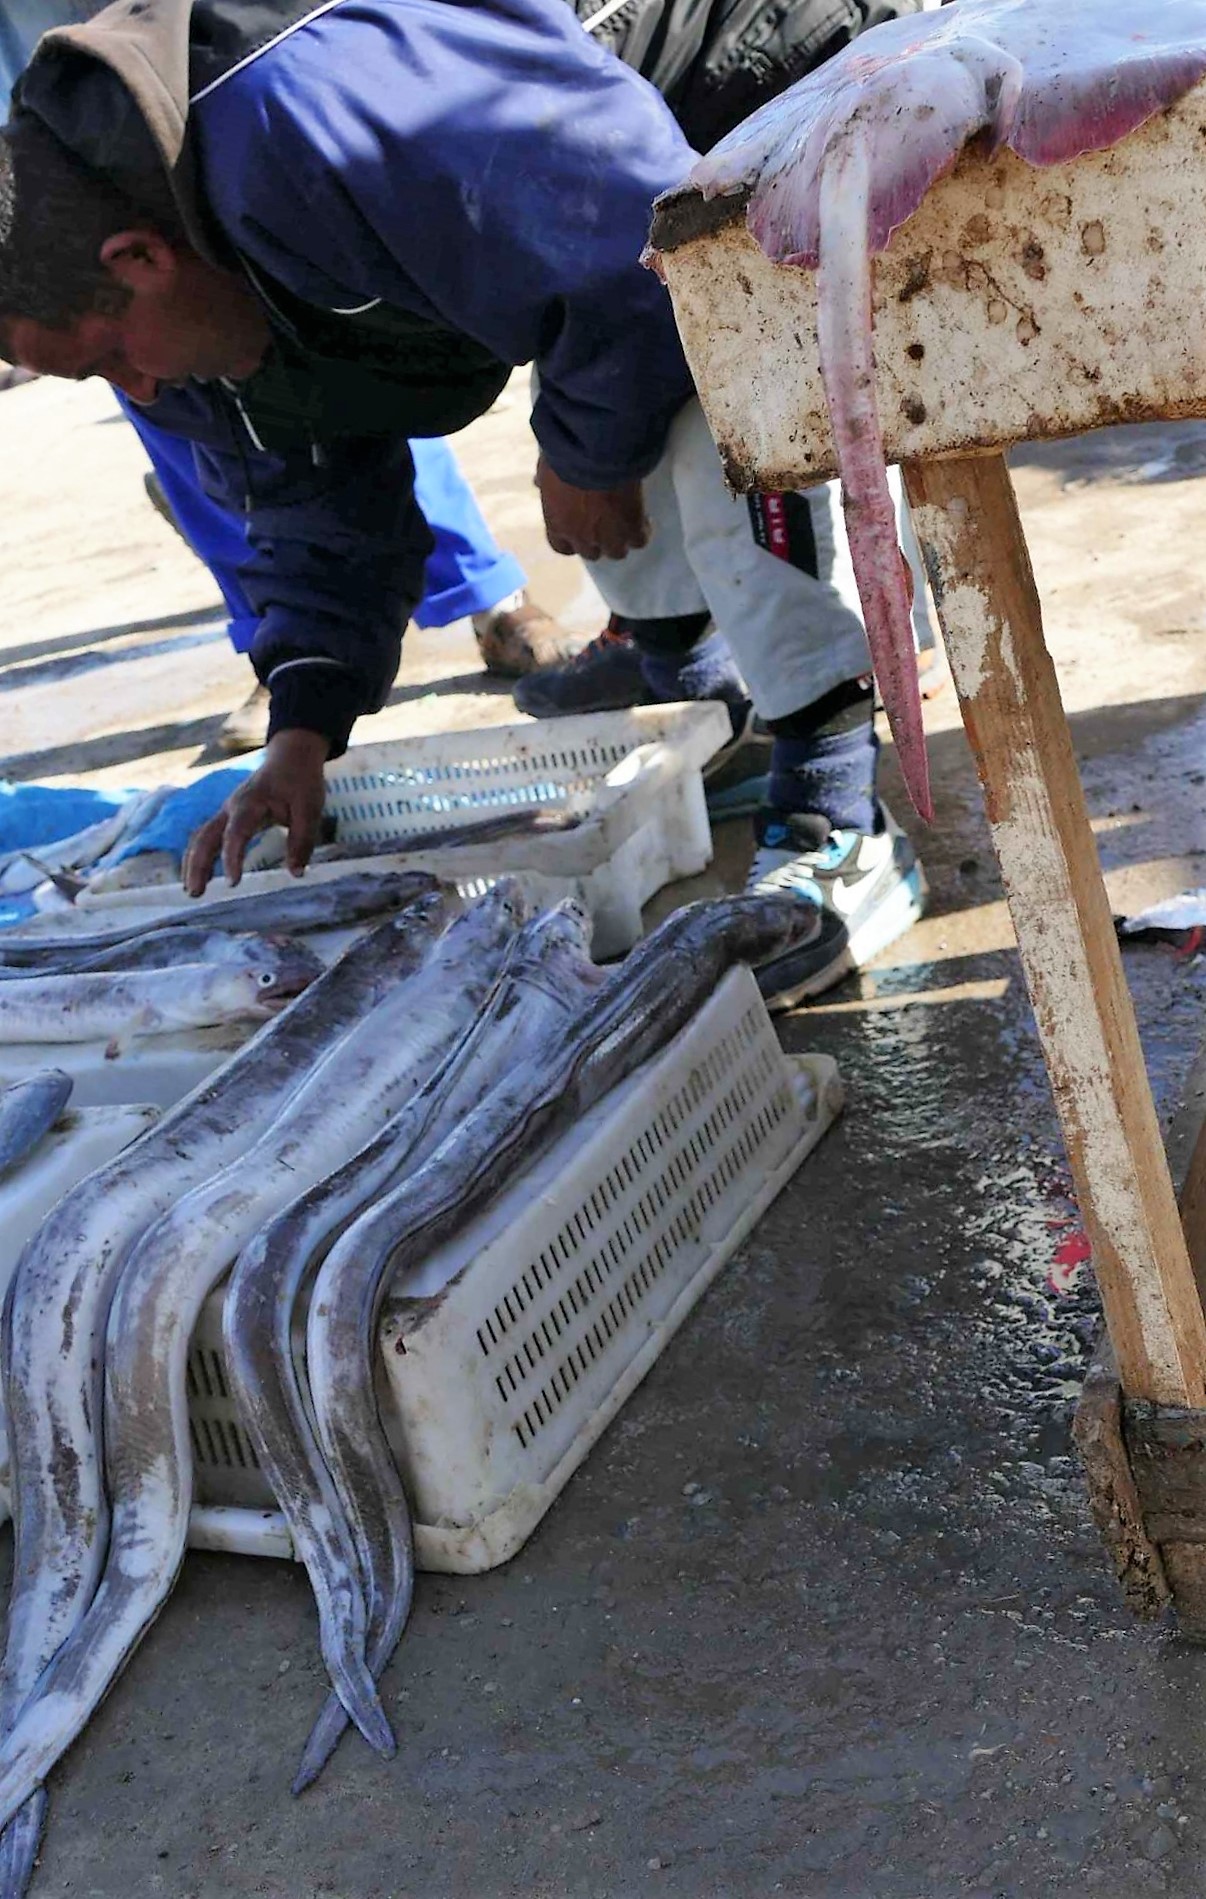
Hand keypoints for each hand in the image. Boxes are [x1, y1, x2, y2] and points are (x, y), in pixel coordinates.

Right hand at [183, 728, 329, 896]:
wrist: (291, 757)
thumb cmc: (301, 781)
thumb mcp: (310, 808)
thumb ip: (302, 840)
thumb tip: (295, 873)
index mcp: (250, 803)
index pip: (235, 834)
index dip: (231, 858)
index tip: (233, 883)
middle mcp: (231, 808)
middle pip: (204, 836)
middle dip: (197, 865)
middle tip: (195, 893)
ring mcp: (226, 812)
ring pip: (200, 837)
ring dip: (193, 863)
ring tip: (193, 891)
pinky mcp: (228, 817)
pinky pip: (207, 837)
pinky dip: (200, 856)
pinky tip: (200, 877)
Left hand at [536, 457, 649, 561]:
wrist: (596, 452)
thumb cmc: (565, 455)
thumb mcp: (547, 469)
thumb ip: (545, 482)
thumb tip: (538, 483)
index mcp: (557, 525)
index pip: (561, 546)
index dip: (572, 540)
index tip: (579, 528)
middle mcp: (581, 538)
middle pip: (591, 553)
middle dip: (597, 541)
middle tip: (605, 523)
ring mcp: (608, 537)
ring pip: (617, 552)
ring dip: (621, 540)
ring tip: (627, 522)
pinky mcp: (632, 528)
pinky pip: (639, 540)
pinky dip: (642, 531)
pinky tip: (644, 518)